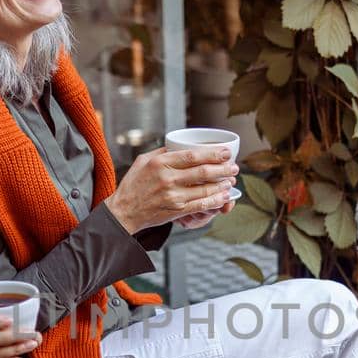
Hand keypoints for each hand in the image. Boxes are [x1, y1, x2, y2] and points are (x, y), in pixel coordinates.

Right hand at [105, 145, 237, 233]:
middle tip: (234, 166)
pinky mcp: (176, 211)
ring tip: (231, 180)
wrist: (123, 211)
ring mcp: (173, 196)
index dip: (213, 153)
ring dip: (222, 184)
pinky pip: (200, 205)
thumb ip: (163, 152)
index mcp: (160, 163)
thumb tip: (182, 145)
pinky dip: (215, 200)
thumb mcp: (143, 161)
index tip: (226, 152)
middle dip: (223, 168)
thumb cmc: (133, 185)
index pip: (193, 155)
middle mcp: (167, 179)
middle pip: (203, 171)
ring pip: (205, 189)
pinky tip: (224, 196)